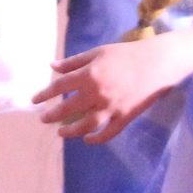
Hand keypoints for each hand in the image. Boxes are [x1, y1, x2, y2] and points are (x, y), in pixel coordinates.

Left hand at [33, 36, 185, 144]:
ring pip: (86, 125)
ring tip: (61, 133)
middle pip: (69, 108)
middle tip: (43, 119)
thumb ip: (73, 62)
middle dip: (53, 115)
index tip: (34, 101)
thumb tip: (51, 66)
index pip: (60, 87)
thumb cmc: (126, 54)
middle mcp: (97, 93)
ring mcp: (112, 107)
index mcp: (89, 74)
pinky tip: (87, 139)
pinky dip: (96, 139)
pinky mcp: (125, 117)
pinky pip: (108, 133)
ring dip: (71, 131)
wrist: (158, 63)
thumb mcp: (97, 53)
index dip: (45, 94)